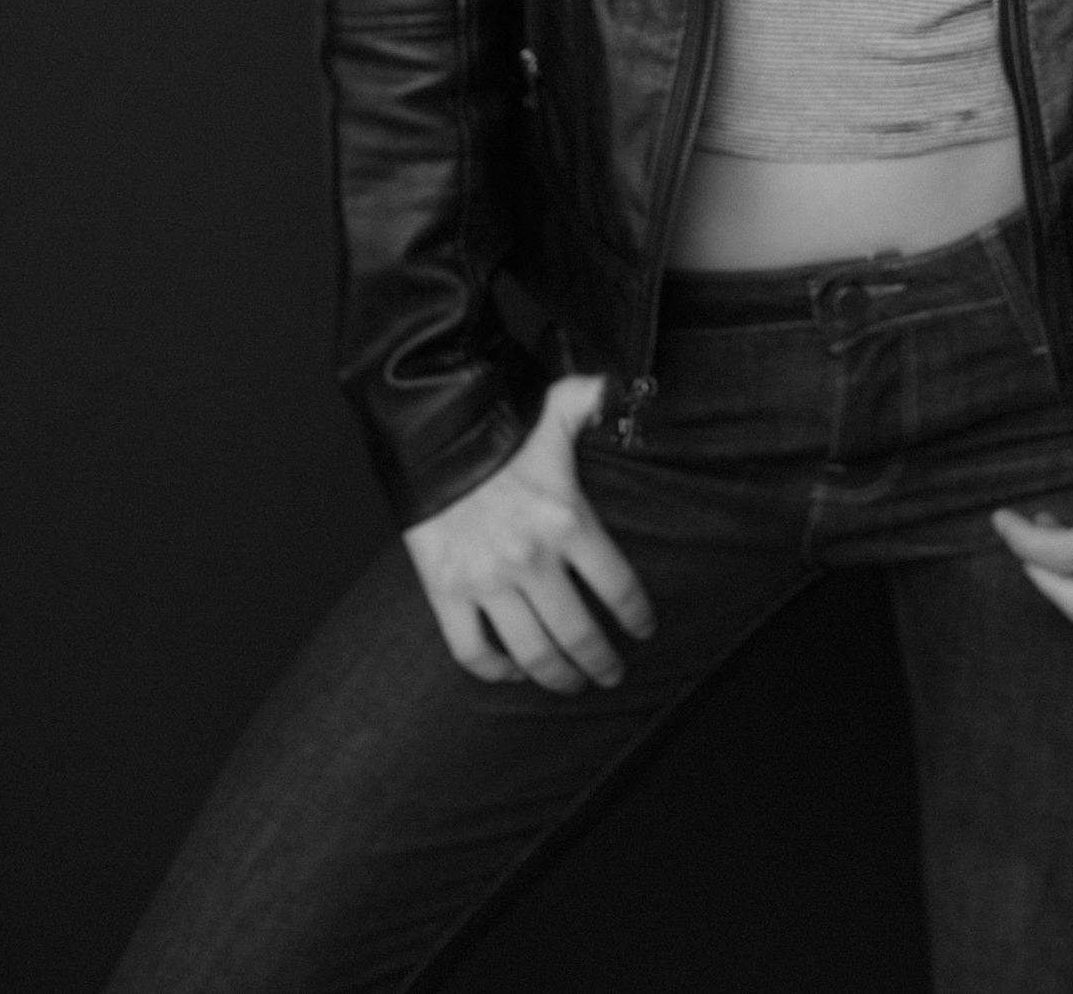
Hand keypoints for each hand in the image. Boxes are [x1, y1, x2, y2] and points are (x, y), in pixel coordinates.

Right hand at [402, 373, 656, 692]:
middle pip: (578, 633)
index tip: (645, 630)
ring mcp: (487, 581)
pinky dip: (496, 671)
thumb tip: (618, 386)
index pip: (617, 585)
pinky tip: (513, 670)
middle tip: (613, 675)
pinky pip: (473, 652)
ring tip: (574, 685)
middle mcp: (531, 558)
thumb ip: (593, 401)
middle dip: (601, 662)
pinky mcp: (445, 592)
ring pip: (532, 653)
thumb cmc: (497, 422)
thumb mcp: (555, 408)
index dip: (637, 615)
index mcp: (567, 520)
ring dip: (558, 677)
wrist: (426, 431)